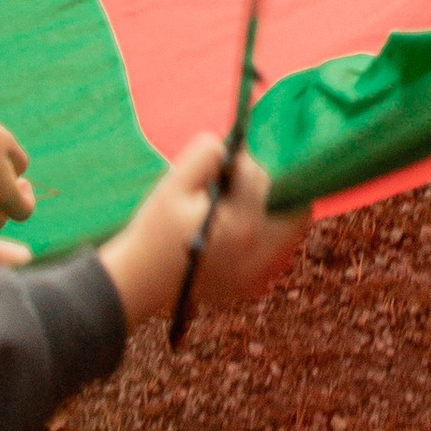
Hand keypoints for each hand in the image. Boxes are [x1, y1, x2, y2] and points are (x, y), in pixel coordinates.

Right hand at [98, 137, 309, 334]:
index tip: (223, 165)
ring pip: (286, 232)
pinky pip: (271, 253)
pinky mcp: (249, 285)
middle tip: (242, 183)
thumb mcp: (173, 185)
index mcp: (243, 225)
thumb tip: (229, 146)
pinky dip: (262, 237)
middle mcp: (258, 254)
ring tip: (237, 205)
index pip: (260, 177)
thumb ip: (204, 156)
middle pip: (293, 209)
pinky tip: (233, 230)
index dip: (242, 164)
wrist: (138, 282)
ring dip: (270, 212)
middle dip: (271, 189)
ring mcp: (256, 274)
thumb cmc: (153, 230)